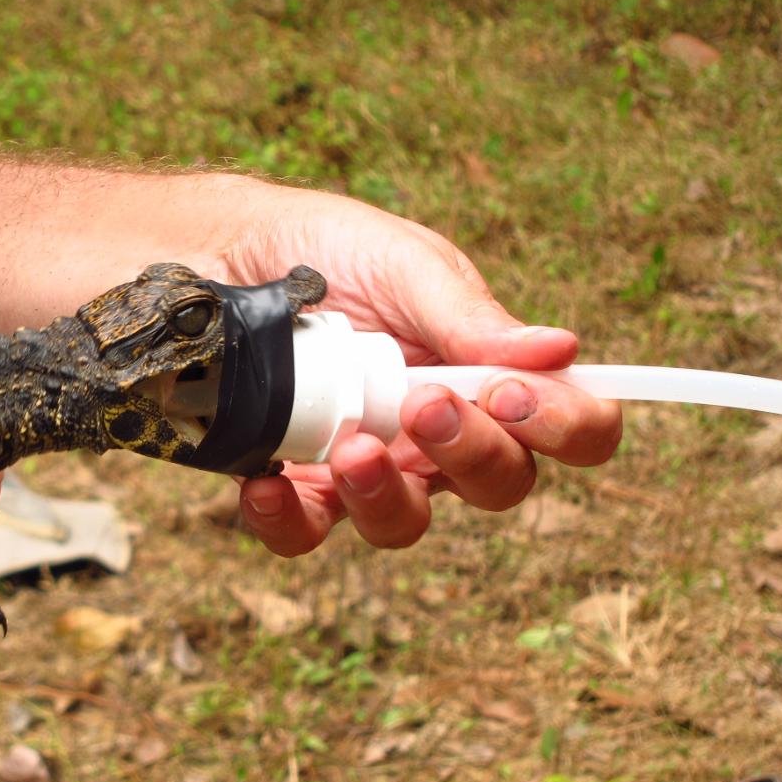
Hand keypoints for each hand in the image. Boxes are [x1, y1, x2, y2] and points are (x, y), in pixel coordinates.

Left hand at [220, 184, 621, 552]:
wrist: (214, 249)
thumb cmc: (322, 250)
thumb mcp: (400, 262)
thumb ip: (468, 314)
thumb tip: (561, 351)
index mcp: (483, 376)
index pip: (567, 425)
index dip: (566, 426)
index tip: (514, 395)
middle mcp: (434, 434)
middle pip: (498, 483)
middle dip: (473, 454)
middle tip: (424, 404)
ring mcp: (363, 467)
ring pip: (405, 522)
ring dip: (388, 496)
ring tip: (352, 448)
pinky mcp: (290, 486)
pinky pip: (303, 532)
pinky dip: (287, 520)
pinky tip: (266, 486)